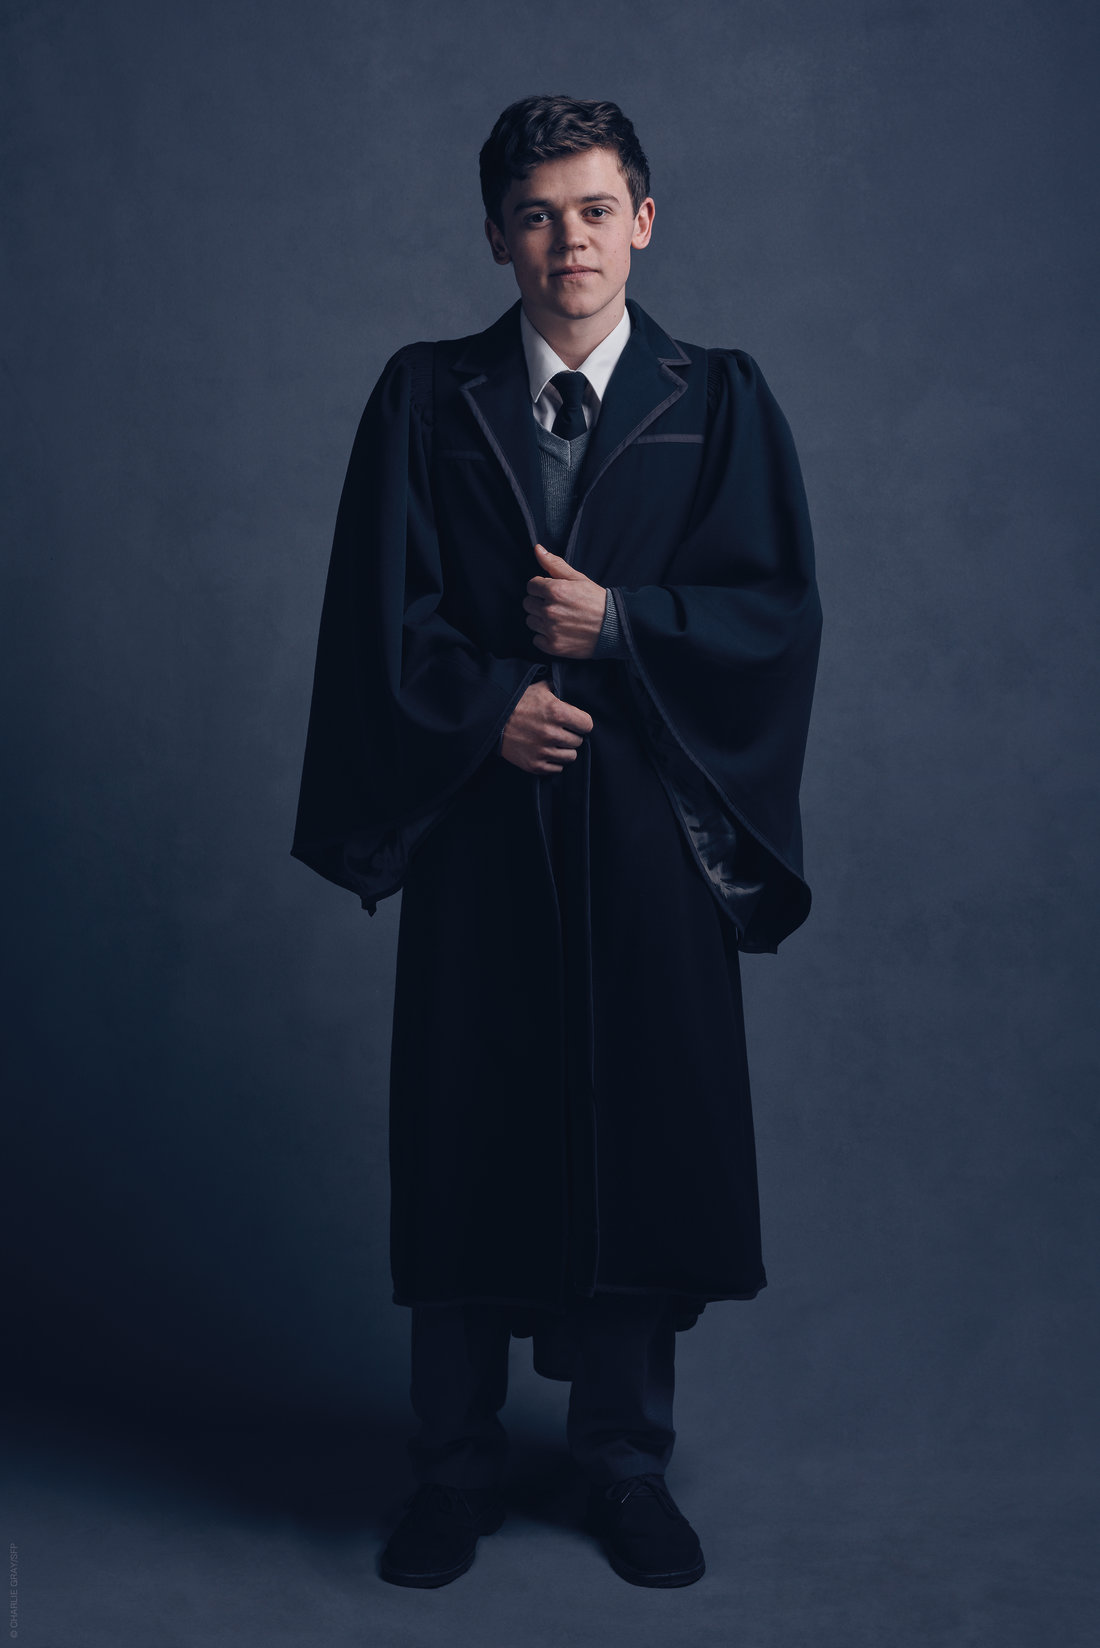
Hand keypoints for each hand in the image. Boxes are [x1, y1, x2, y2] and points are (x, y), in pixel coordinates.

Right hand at [500, 680, 593, 773]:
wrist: (492, 721)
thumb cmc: (517, 703)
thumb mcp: (539, 688)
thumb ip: (558, 688)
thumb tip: (571, 686)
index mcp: (557, 712)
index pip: (587, 725)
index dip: (581, 723)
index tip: (575, 723)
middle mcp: (552, 733)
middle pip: (578, 741)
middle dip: (572, 735)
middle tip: (560, 731)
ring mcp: (543, 751)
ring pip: (571, 756)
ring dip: (564, 750)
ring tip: (554, 742)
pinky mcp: (535, 765)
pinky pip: (557, 768)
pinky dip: (553, 761)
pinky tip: (545, 751)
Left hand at [523, 543, 606, 658]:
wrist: (614, 627)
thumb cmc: (596, 601)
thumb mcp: (578, 578)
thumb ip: (554, 564)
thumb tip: (537, 549)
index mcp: (554, 590)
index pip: (531, 586)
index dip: (541, 587)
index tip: (552, 592)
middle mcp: (549, 610)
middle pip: (528, 603)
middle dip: (539, 602)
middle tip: (557, 605)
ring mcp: (550, 630)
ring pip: (530, 621)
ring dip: (540, 619)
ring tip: (559, 618)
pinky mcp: (553, 646)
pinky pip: (536, 639)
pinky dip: (545, 637)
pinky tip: (559, 631)